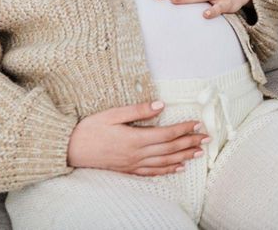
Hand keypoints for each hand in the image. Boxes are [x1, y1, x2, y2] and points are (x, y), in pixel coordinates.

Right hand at [67, 101, 208, 175]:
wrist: (70, 149)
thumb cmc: (90, 129)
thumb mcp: (113, 114)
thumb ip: (138, 110)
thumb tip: (161, 104)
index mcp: (135, 138)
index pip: (167, 133)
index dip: (184, 129)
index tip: (198, 123)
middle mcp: (137, 154)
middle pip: (170, 148)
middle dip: (190, 142)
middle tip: (207, 137)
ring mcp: (133, 164)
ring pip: (165, 161)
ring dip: (184, 156)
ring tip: (199, 152)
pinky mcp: (128, 170)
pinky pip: (153, 172)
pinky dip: (168, 170)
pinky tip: (179, 167)